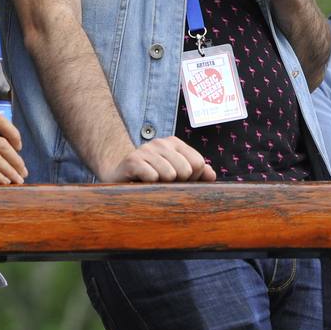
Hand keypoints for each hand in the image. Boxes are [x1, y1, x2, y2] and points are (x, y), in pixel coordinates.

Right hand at [98, 136, 216, 182]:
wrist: (119, 177)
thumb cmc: (153, 177)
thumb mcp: (177, 175)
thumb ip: (198, 173)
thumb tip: (211, 174)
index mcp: (175, 143)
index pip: (198, 163)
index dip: (192, 179)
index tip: (179, 181)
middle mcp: (161, 143)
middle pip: (186, 170)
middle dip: (178, 183)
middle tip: (164, 184)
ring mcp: (146, 150)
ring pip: (170, 175)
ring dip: (163, 186)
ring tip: (153, 185)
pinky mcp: (132, 161)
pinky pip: (152, 176)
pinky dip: (150, 185)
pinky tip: (143, 184)